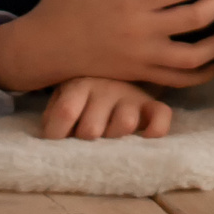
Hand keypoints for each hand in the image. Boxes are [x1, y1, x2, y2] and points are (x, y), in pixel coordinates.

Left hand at [40, 77, 173, 140]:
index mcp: (79, 85)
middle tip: (85, 139)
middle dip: (85, 140)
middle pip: (92, 128)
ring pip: (125, 123)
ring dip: (115, 137)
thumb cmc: (83, 94)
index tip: (58, 141)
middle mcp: (105, 88)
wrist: (114, 72)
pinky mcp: (152, 105)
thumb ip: (54, 116)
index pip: (65, 113)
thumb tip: (52, 140)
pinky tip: (144, 137)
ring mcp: (131, 96)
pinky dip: (155, 130)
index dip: (57, 134)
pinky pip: (161, 117)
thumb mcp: (62, 97)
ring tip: (109, 139)